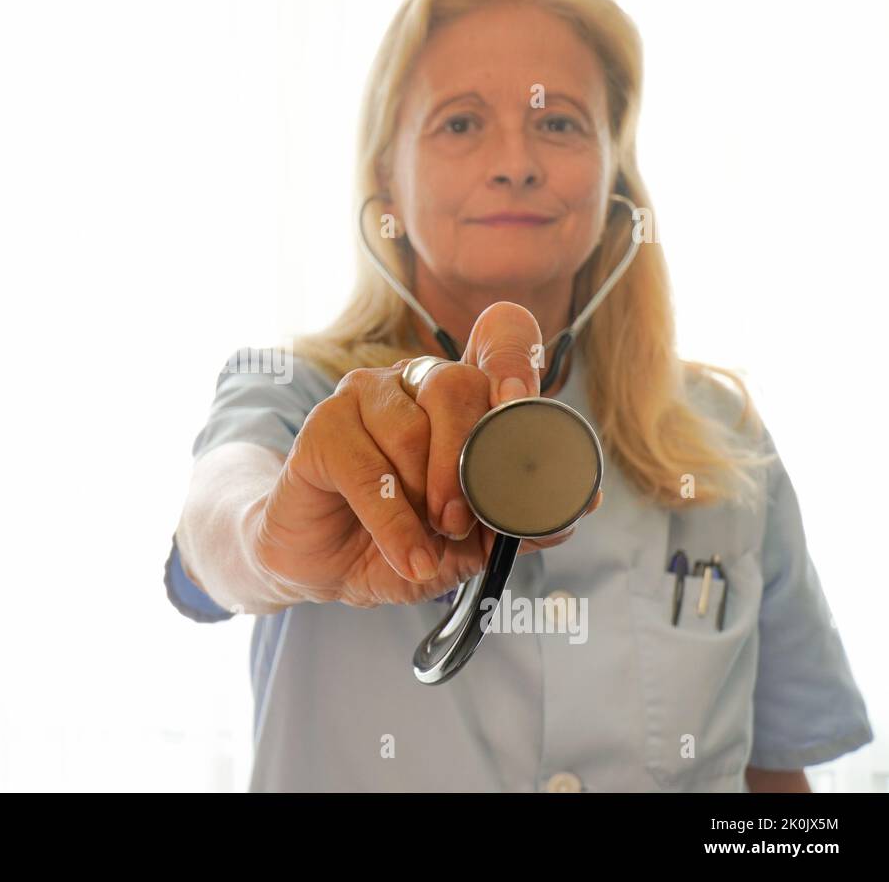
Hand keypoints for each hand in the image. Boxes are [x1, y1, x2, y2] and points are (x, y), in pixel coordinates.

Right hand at [253, 301, 601, 606]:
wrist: (328, 568)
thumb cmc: (404, 540)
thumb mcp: (473, 542)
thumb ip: (520, 519)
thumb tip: (581, 505)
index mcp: (463, 394)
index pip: (501, 334)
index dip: (514, 357)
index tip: (519, 399)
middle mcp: (415, 380)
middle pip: (456, 386)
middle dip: (467, 463)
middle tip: (460, 522)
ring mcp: (364, 394)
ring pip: (411, 430)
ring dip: (425, 499)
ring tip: (428, 543)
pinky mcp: (323, 425)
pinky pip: (367, 469)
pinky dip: (394, 524)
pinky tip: (407, 556)